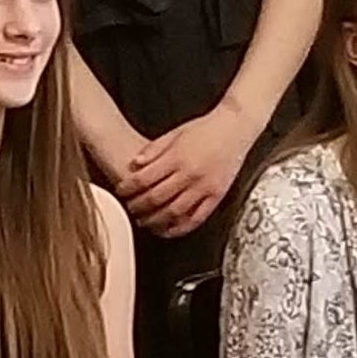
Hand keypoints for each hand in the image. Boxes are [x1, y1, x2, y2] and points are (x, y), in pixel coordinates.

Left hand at [120, 105, 256, 238]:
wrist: (235, 127)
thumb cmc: (205, 129)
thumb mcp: (174, 133)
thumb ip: (153, 149)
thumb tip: (135, 163)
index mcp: (177, 157)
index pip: (144, 179)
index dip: (128, 188)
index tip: (121, 191)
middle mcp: (190, 174)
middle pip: (156, 198)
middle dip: (138, 206)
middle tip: (129, 208)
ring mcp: (204, 187)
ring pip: (174, 212)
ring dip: (155, 220)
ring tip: (144, 221)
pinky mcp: (217, 196)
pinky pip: (197, 218)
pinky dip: (180, 227)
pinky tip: (169, 230)